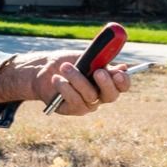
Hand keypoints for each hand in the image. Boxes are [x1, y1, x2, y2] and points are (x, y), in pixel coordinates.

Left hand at [0, 50, 130, 115]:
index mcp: (107, 81)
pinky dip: (65, 88)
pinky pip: (74, 101)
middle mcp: (100, 95)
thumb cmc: (67, 62)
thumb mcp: (84, 57)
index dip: (124, 81)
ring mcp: (87, 104)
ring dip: (77, 79)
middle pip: (111, 96)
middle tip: (98, 71)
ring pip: (90, 96)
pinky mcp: (73, 110)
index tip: (119, 72)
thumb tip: (121, 65)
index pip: (122, 85)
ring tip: (64, 67)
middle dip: (106, 83)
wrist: (43, 71)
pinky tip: (57, 79)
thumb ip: (101, 60)